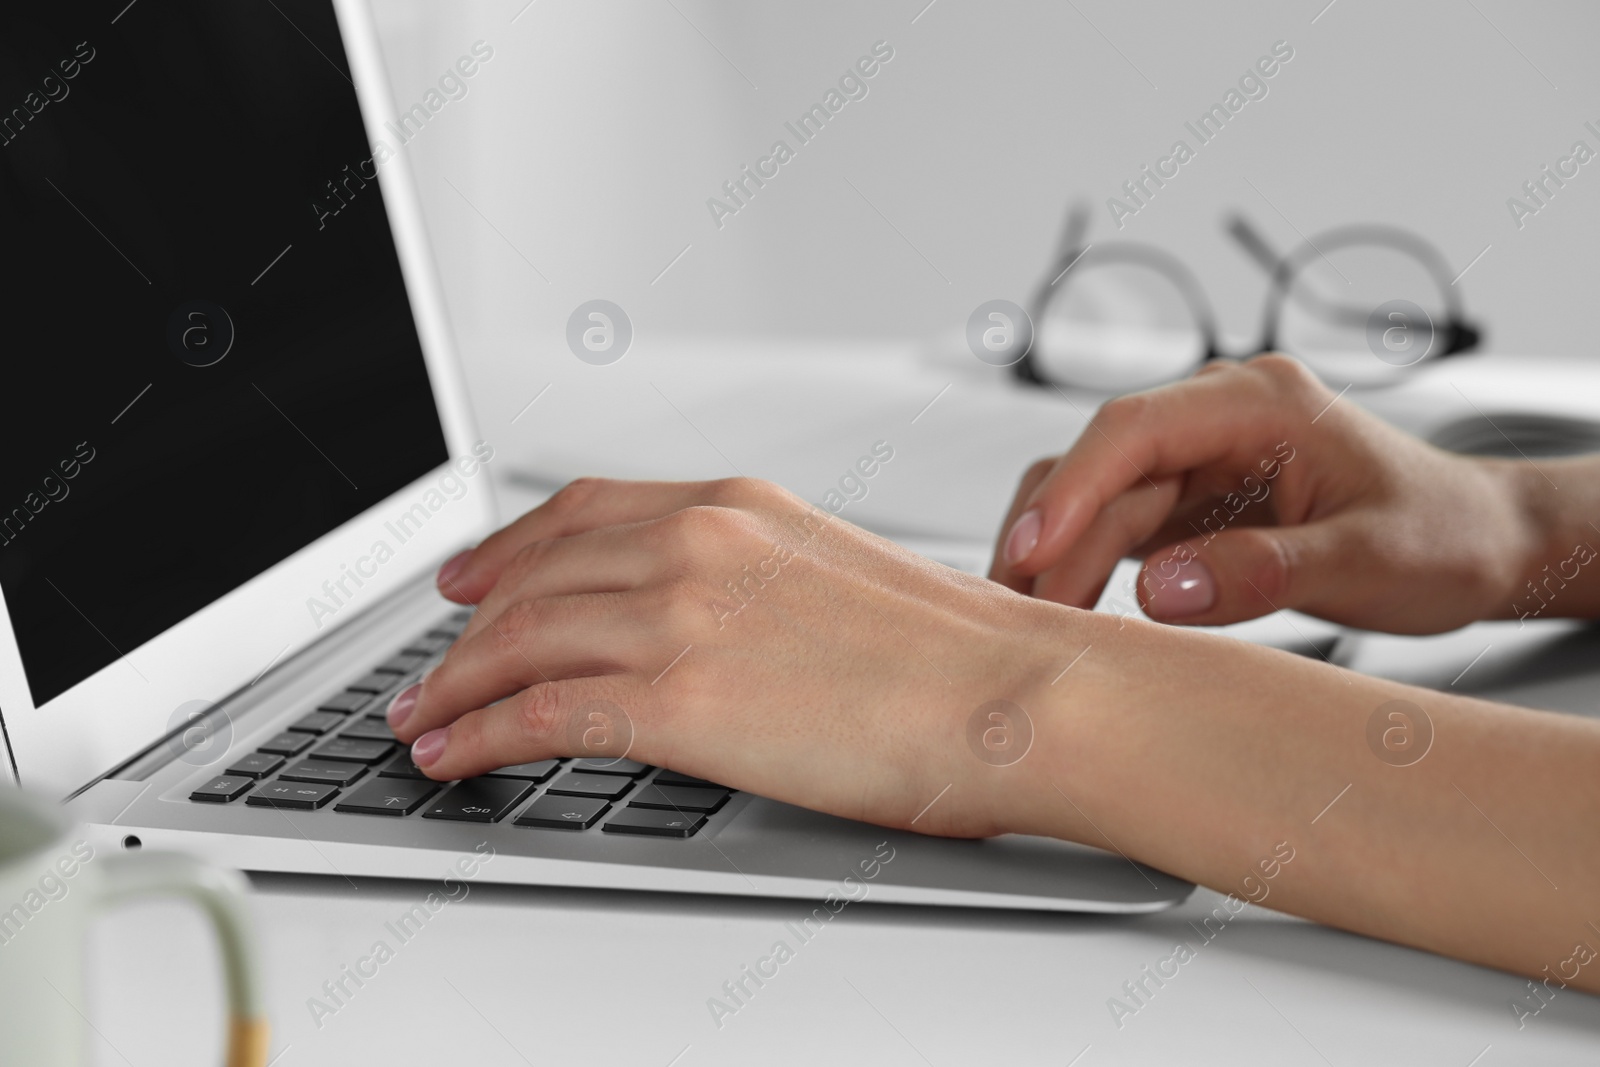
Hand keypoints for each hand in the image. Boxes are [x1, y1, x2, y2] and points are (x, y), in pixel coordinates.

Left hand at [387, 477, 1078, 836]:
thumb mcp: (833, 573)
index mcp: (733, 507)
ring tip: (420, 721)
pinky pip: (537, 717)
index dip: (509, 547)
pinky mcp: (676, 702)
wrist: (1010, 691)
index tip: (475, 575)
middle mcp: (692, 545)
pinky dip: (477, 736)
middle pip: (533, 579)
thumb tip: (709, 618)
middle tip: (431, 666)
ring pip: (517, 645)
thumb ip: (752, 579)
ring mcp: (678, 617)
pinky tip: (452, 754)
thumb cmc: (951, 650)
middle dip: (465, 631)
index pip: (582, 513)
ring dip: (452, 687)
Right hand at [989, 354, 1538, 633]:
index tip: (1033, 548)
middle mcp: (1216, 420)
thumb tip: (1158, 591)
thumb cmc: (1442, 536)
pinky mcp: (1189, 503)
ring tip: (1030, 625)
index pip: (1135, 429)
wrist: (1478, 543)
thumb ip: (1265, 571)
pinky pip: (1114, 529)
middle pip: (1102, 471)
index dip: (1073, 486)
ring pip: (1096, 500)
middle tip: (1021, 619)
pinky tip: (1065, 614)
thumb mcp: (1369, 561)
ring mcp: (1197, 460)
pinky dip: (1083, 570)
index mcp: (1259, 402)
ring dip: (1058, 558)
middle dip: (1052, 541)